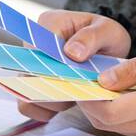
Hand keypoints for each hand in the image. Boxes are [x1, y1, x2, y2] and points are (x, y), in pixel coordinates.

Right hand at [14, 9, 132, 122]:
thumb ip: (91, 37)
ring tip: (77, 94)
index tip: (74, 74)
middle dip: (57, 86)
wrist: (107, 53)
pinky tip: (67, 104)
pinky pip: (28, 105)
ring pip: (27, 91)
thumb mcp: (107, 31)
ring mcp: (30, 67)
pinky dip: (46, 111)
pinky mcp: (32, 87)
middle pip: (30, 72)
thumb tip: (71, 52)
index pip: (38, 46)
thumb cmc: (105, 38)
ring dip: (53, 100)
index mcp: (49, 24)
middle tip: (81, 88)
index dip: (53, 65)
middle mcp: (33, 45)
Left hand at [75, 41, 135, 135]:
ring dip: (107, 111)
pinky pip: (135, 131)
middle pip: (108, 124)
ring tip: (107, 86)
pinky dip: (124, 115)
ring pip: (119, 129)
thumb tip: (104, 80)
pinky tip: (128, 96)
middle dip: (92, 105)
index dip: (88, 100)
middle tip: (88, 83)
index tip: (81, 83)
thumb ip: (135, 68)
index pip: (108, 112)